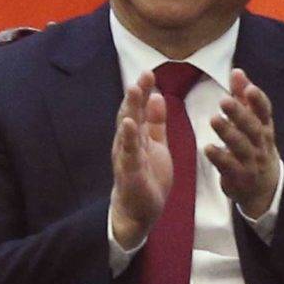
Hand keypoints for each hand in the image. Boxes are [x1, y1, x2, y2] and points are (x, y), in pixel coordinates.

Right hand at [108, 71, 172, 250]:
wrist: (138, 211)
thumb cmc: (146, 177)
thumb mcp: (156, 145)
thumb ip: (156, 122)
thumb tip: (157, 96)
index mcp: (136, 136)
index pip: (138, 109)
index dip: (143, 91)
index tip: (149, 72)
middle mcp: (127, 143)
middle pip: (131, 113)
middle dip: (136, 95)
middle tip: (143, 74)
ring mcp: (126, 156)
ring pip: (127, 129)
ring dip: (130, 108)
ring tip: (134, 90)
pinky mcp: (130, 172)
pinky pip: (129, 152)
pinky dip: (129, 137)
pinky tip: (130, 124)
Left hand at [207, 69, 281, 220]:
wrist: (265, 188)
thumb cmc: (255, 147)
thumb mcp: (253, 123)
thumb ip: (243, 98)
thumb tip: (237, 71)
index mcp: (264, 128)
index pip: (265, 112)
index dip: (258, 100)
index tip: (248, 88)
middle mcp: (260, 144)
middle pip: (252, 128)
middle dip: (240, 114)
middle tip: (224, 100)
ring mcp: (251, 162)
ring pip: (241, 146)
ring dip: (228, 133)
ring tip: (214, 119)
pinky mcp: (239, 177)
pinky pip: (229, 167)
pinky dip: (219, 158)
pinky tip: (207, 147)